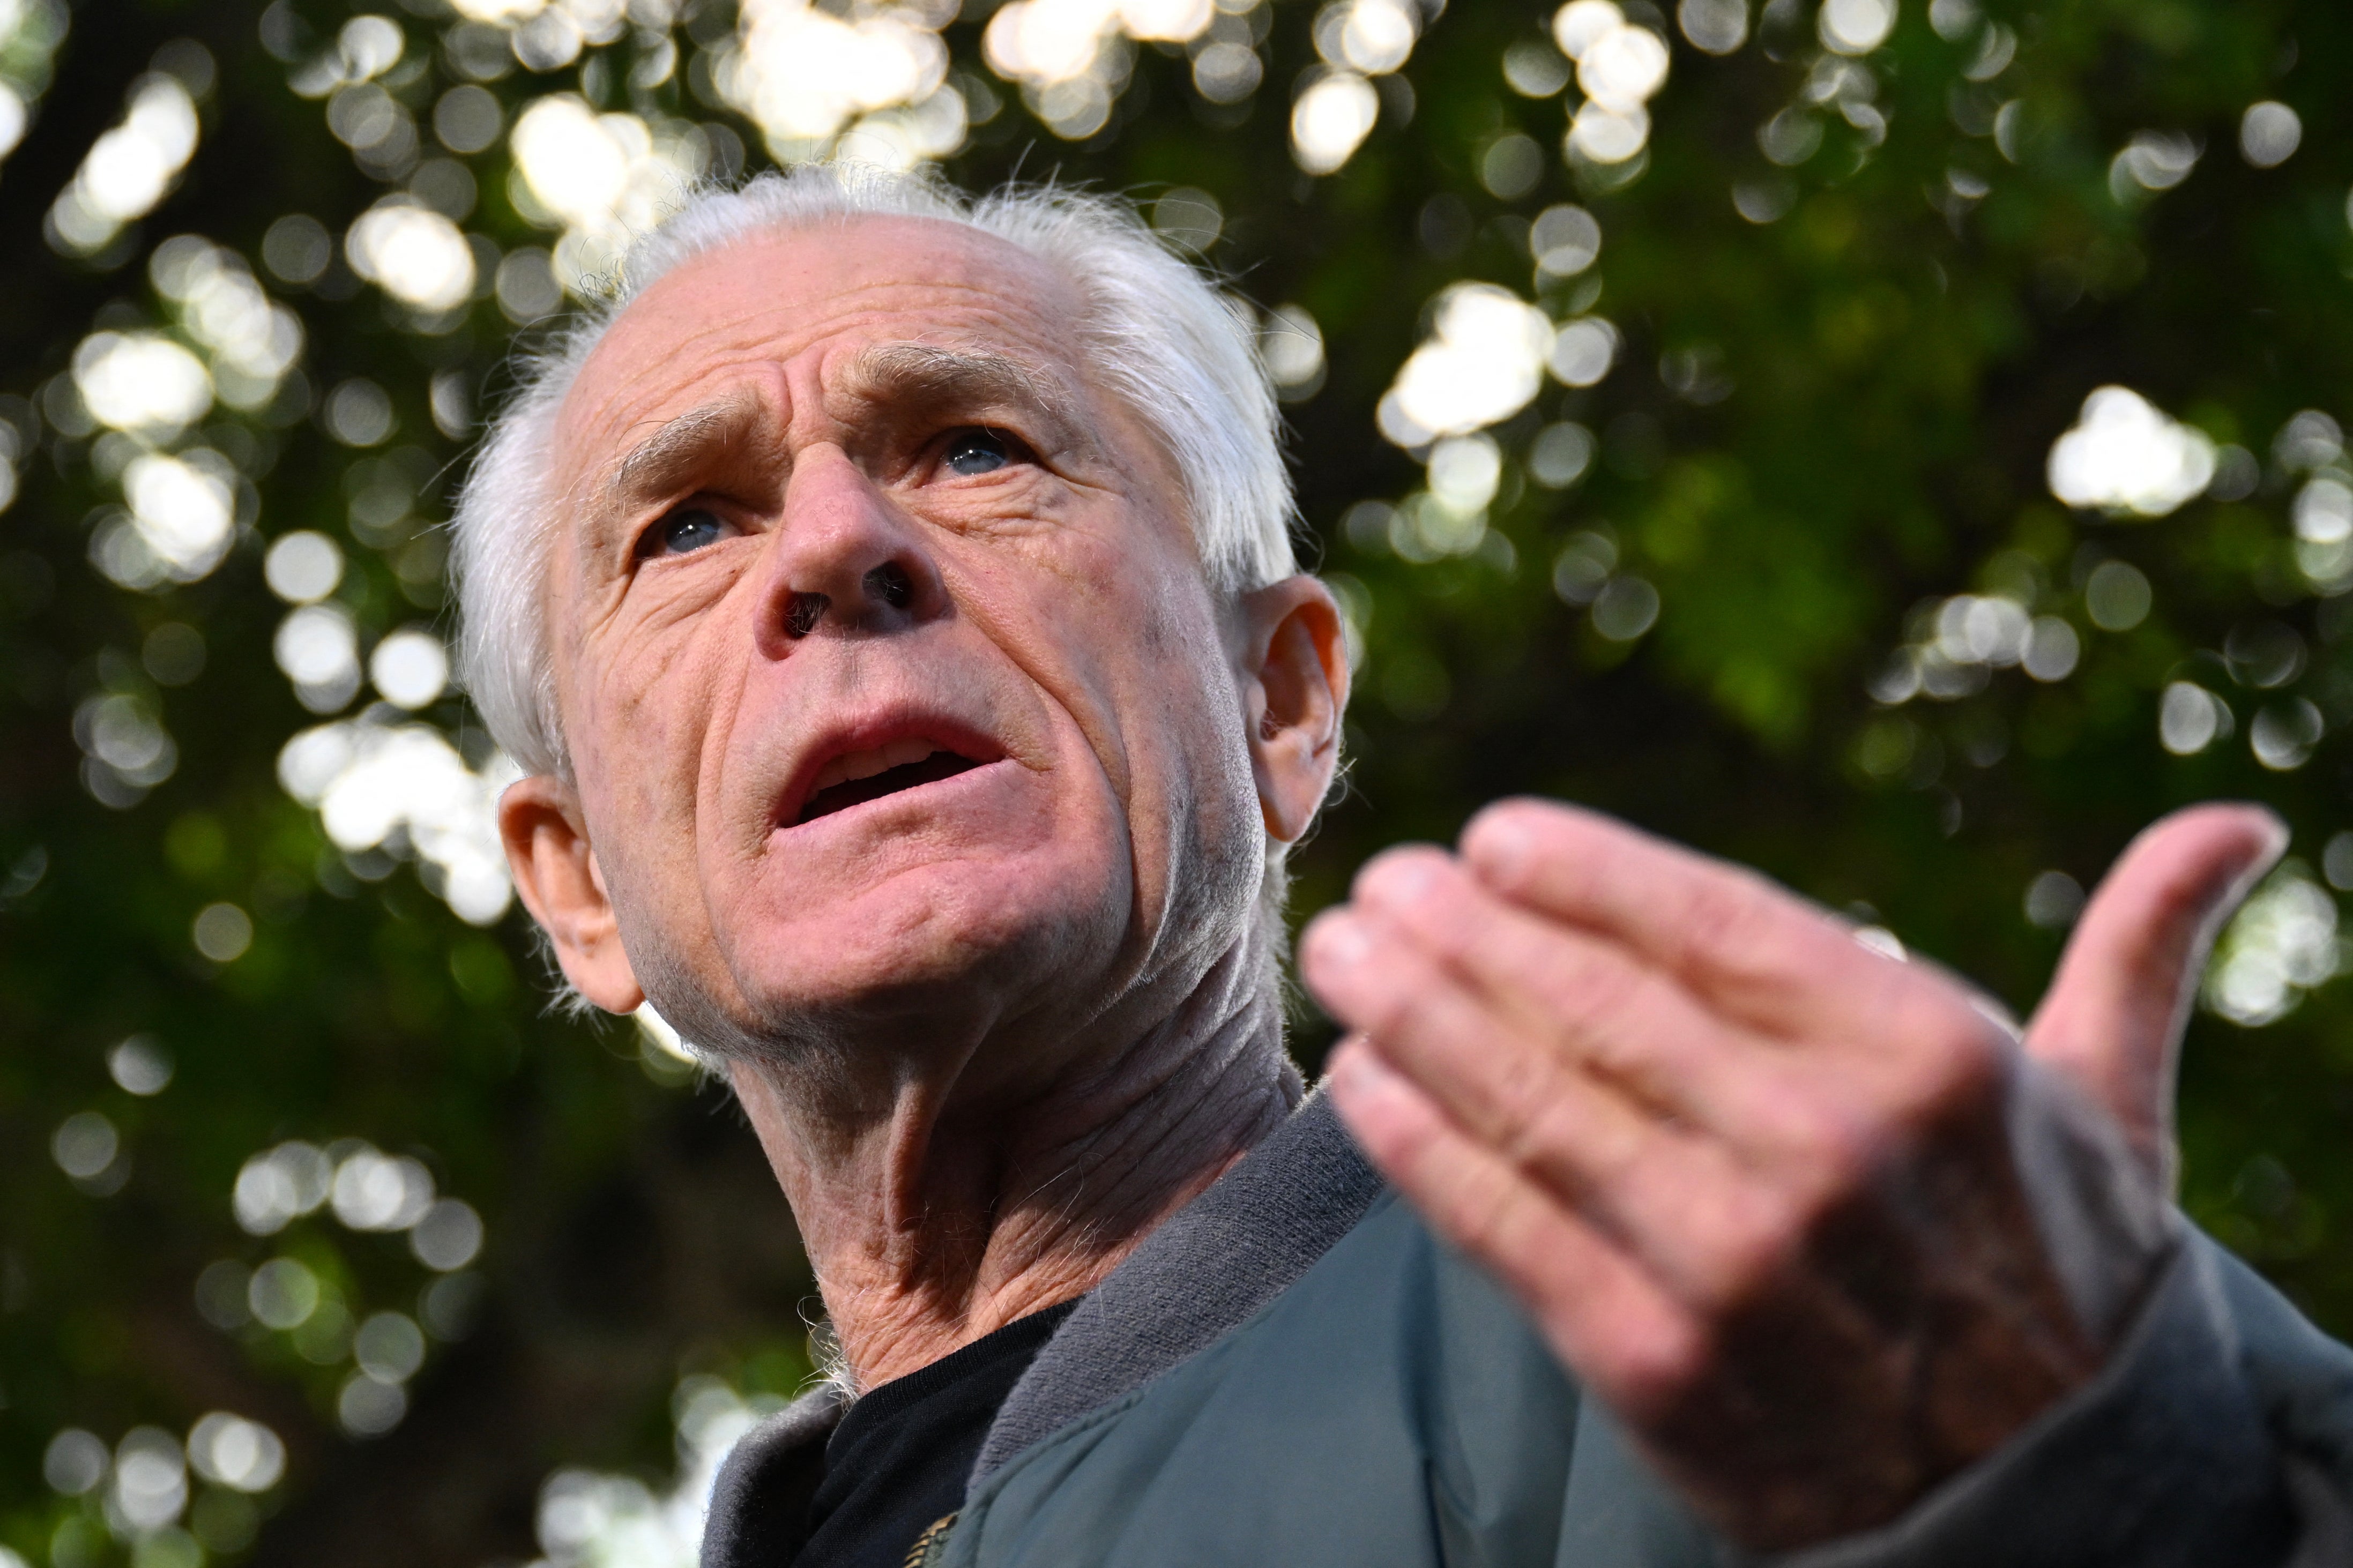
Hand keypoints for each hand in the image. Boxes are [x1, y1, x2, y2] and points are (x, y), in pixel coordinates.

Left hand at [1298, 800, 2281, 1549]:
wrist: (2043, 1505)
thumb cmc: (2057, 1267)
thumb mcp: (2114, 1108)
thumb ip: (2139, 953)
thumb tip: (2243, 824)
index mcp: (1927, 1057)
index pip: (1712, 924)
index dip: (1583, 872)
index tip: (1489, 838)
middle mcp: (1826, 1148)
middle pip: (1599, 1006)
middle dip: (1466, 933)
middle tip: (1382, 881)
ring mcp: (1734, 1261)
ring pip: (1535, 1104)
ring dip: (1415, 1016)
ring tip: (1344, 953)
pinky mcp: (1657, 1363)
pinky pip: (1508, 1228)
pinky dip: (1422, 1147)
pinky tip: (1362, 1083)